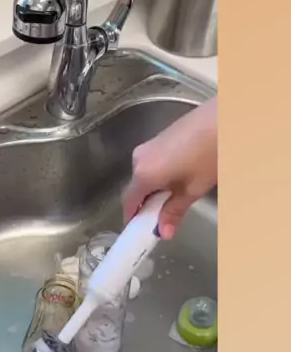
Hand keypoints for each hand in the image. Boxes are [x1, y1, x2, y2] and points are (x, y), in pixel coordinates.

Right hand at [124, 97, 216, 238]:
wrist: (224, 119)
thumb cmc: (208, 156)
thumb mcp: (192, 189)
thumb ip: (174, 211)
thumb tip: (163, 233)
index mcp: (143, 174)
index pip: (129, 203)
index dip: (134, 218)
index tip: (143, 231)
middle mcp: (139, 159)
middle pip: (136, 189)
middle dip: (147, 204)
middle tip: (165, 218)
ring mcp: (148, 145)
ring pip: (145, 175)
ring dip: (155, 189)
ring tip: (178, 197)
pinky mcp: (159, 137)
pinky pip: (152, 163)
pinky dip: (160, 175)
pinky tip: (180, 177)